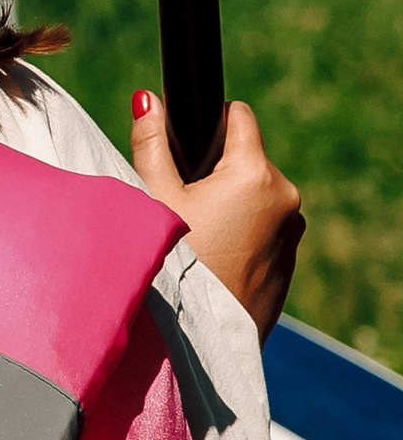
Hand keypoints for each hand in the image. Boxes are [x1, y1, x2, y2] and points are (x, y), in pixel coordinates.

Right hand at [130, 92, 304, 337]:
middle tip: (182, 202)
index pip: (239, 116)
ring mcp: (292, 231)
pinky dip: (241, 231)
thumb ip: (151, 141)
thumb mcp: (153, 196)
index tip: (187, 144)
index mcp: (255, 174)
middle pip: (247, 159)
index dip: (209, 121)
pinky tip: (213, 256)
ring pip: (256, 195)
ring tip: (196, 234)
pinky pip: (264, 228)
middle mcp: (285, 197)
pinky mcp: (289, 260)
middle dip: (217, 170)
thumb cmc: (173, 263)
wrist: (198, 339)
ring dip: (231, 202)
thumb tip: (147, 100)